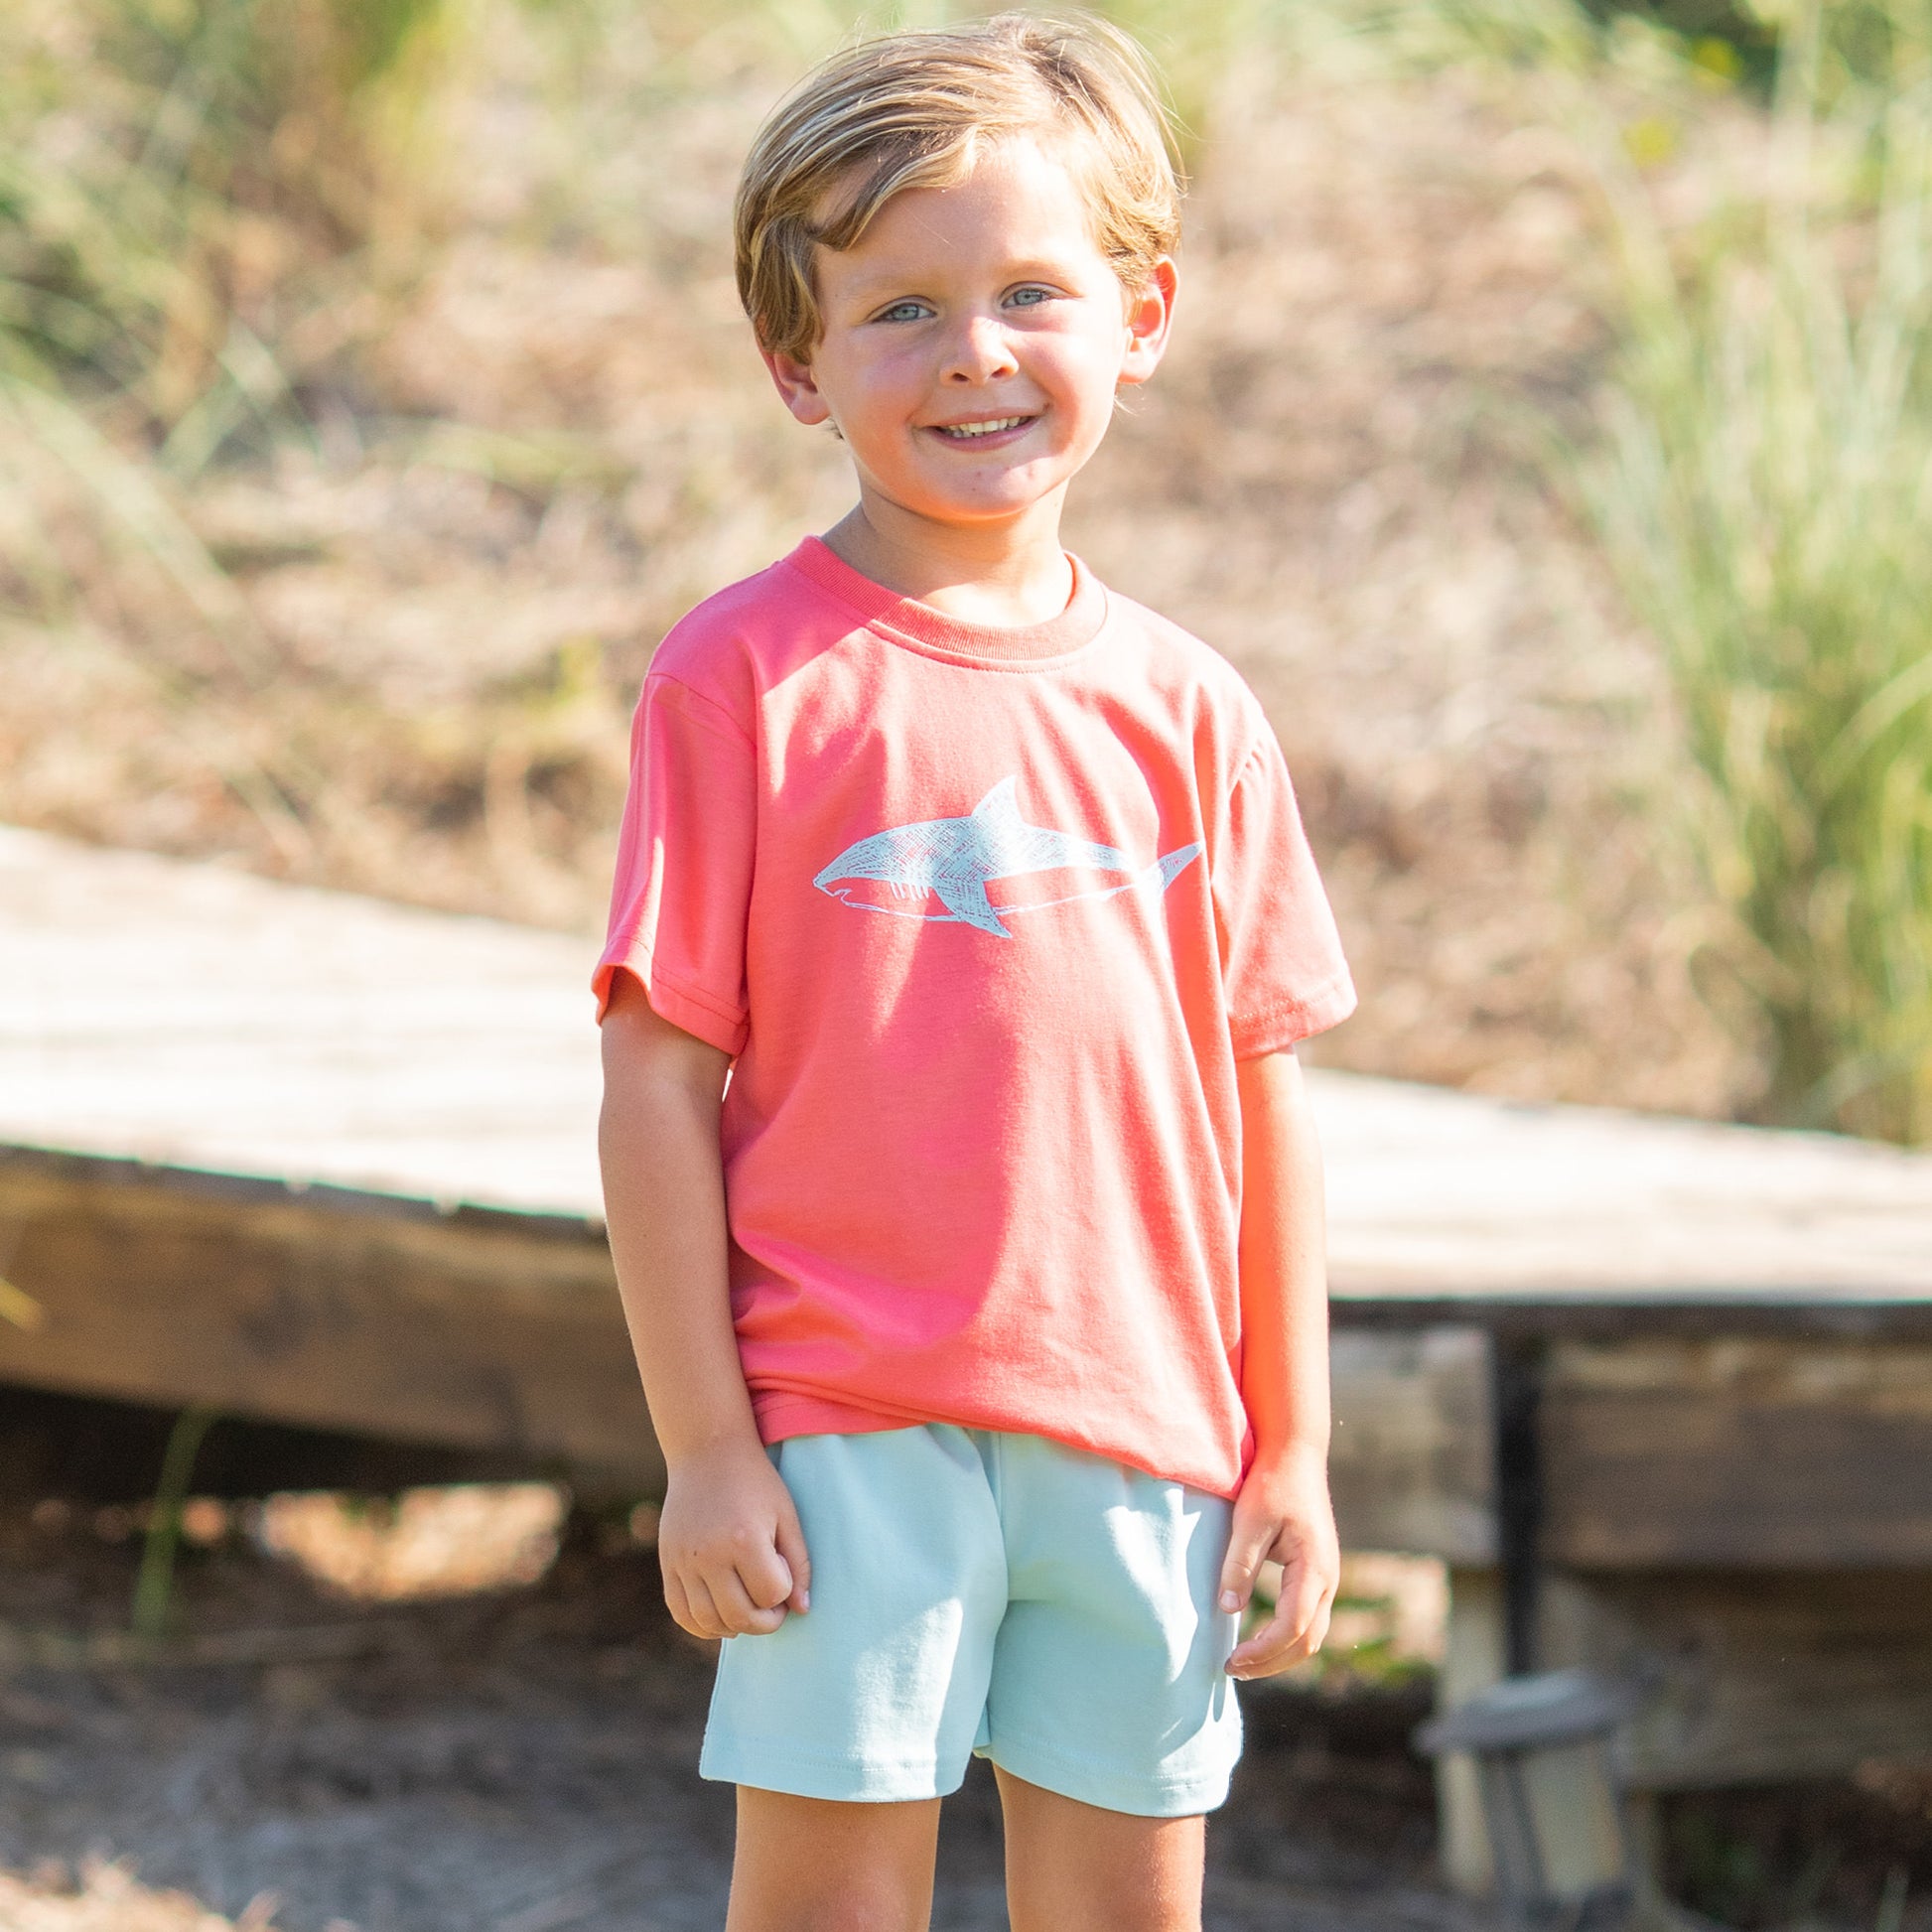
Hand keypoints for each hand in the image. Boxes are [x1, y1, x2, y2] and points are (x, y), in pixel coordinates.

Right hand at [657, 1436, 811, 1639]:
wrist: (707, 1452)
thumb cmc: (754, 1482)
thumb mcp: (786, 1514)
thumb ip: (799, 1563)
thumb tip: (802, 1609)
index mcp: (744, 1539)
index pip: (771, 1594)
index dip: (784, 1590)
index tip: (784, 1572)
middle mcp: (709, 1554)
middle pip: (740, 1616)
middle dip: (765, 1622)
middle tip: (772, 1606)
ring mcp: (684, 1560)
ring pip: (709, 1621)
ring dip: (735, 1627)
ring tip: (748, 1610)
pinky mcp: (668, 1563)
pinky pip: (681, 1612)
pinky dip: (701, 1625)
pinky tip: (720, 1617)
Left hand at [1218, 1443, 1339, 1679]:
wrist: (1296, 1454)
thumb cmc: (1273, 1483)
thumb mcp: (1250, 1522)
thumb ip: (1240, 1565)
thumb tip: (1229, 1609)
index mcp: (1315, 1568)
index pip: (1293, 1627)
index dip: (1263, 1650)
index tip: (1232, 1660)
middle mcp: (1328, 1579)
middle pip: (1307, 1641)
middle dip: (1271, 1662)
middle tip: (1233, 1669)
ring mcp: (1326, 1577)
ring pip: (1312, 1634)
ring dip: (1280, 1655)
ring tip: (1244, 1662)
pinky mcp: (1318, 1573)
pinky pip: (1309, 1619)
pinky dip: (1287, 1639)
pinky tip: (1260, 1639)